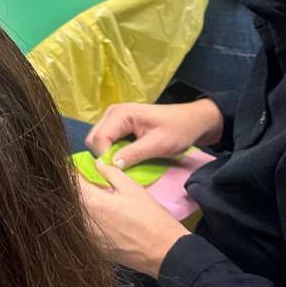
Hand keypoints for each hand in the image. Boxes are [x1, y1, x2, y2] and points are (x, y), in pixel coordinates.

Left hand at [76, 161, 190, 275]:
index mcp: (90, 201)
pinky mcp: (92, 248)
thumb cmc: (150, 217)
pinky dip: (83, 222)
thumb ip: (110, 173)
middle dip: (71, 190)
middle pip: (67, 199)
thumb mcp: (132, 189)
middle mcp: (81, 220)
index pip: (69, 181)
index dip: (70, 172)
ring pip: (71, 216)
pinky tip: (97, 219)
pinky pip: (80, 230)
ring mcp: (85, 237)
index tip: (74, 169)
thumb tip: (96, 163)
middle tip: (83, 184)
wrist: (164, 252)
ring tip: (91, 201)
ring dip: (76, 206)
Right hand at [86, 99, 223, 169]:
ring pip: (97, 140)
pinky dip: (112, 151)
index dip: (104, 157)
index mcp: (120, 114)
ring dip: (107, 154)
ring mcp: (114, 119)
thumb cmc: (178, 130)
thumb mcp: (159, 144)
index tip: (117, 172)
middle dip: (103, 156)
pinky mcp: (118, 125)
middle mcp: (112, 113)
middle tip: (120, 169)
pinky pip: (106, 140)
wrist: (192, 121)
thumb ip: (134, 153)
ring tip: (124, 164)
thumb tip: (113, 166)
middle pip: (93, 139)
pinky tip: (125, 157)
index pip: (99, 138)